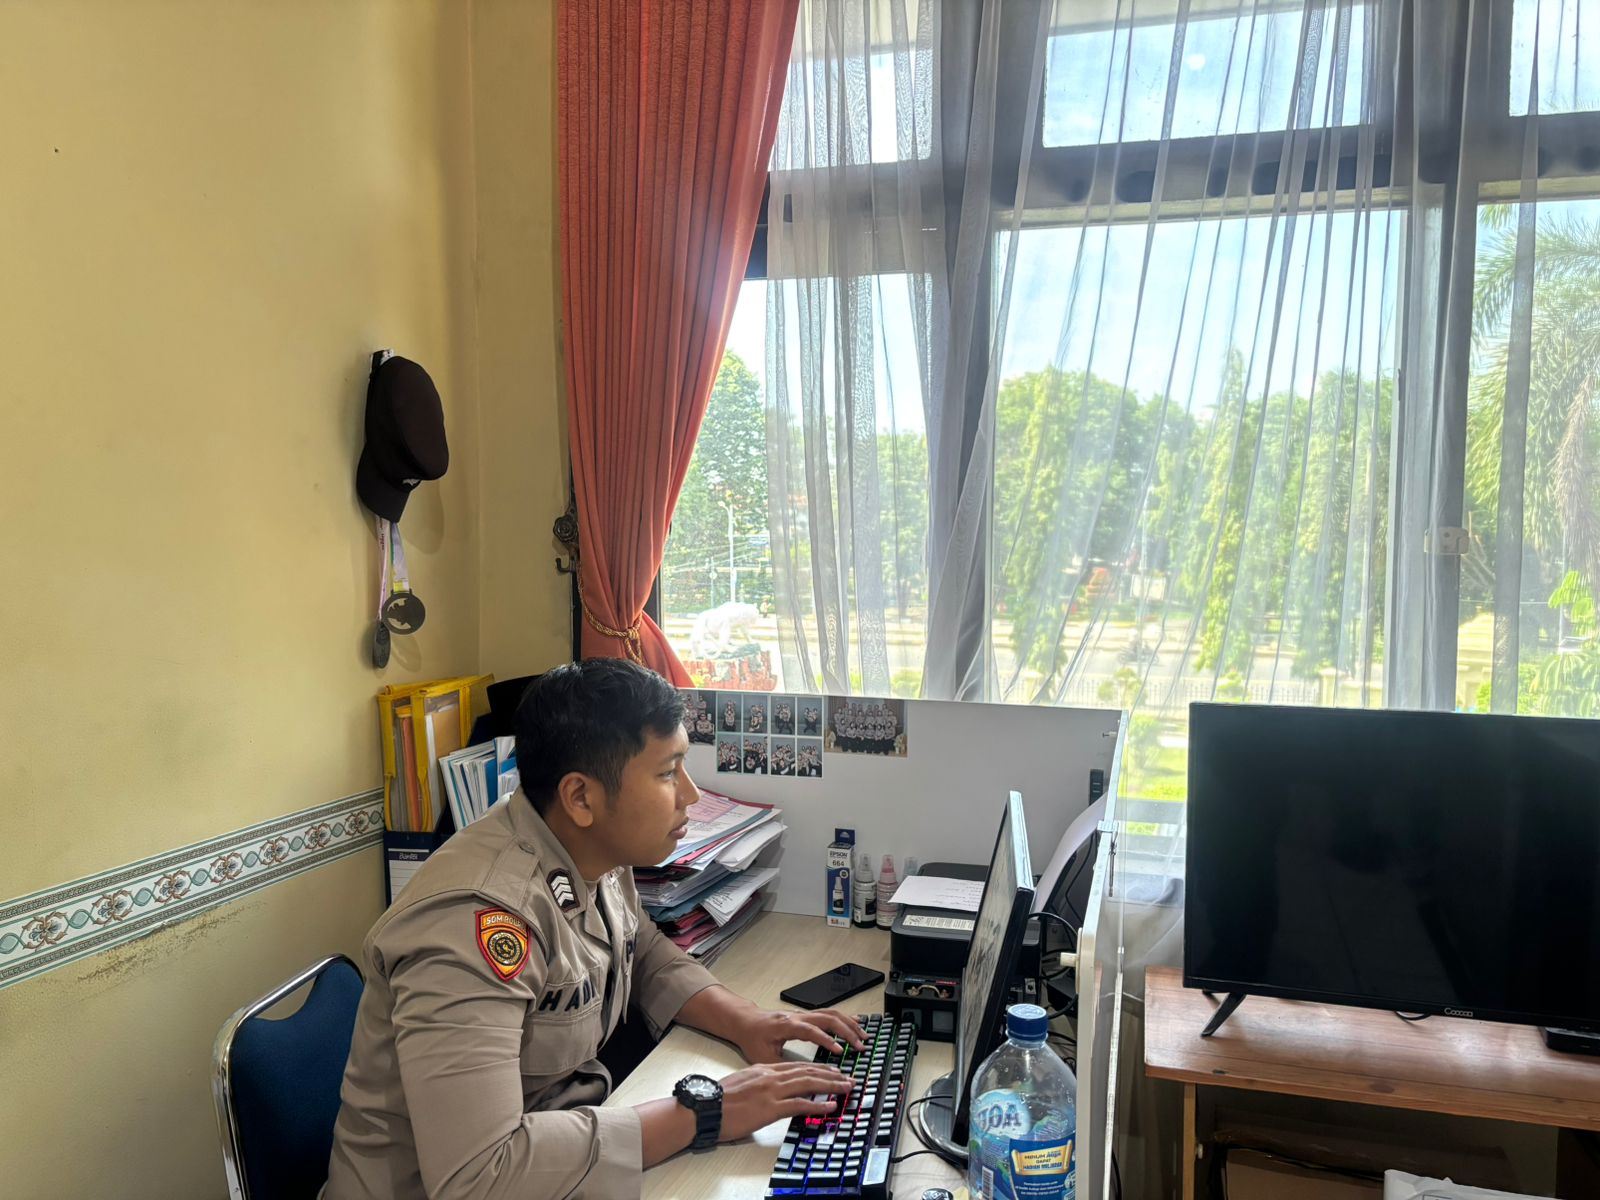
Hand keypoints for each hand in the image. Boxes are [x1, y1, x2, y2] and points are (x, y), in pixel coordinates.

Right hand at [717, 1061, 852, 1141]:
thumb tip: (766, 1092)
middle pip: (807, 1071)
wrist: (703, 1107)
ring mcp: (771, 1091)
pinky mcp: (770, 1108)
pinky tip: (831, 1106)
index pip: (796, 1066)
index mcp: (763, 1070)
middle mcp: (770, 1076)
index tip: (831, 1069)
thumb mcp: (740, 1083)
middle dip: (830, 1074)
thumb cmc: (716, 1099)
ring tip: (846, 1086)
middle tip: (846, 1076)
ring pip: (808, 1084)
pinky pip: (800, 1104)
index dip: (817, 1067)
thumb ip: (756, 1083)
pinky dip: (818, 1105)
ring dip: (831, 1085)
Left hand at [730, 1007, 865, 1064]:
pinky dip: (844, 1018)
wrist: (745, 1022)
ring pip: (831, 1014)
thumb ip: (781, 1066)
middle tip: (860, 1046)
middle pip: (827, 1018)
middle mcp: (797, 1017)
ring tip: (863, 1035)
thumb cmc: (752, 1038)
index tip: (839, 1051)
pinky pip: (829, 1013)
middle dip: (846, 1031)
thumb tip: (799, 1079)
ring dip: (849, 1024)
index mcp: (787, 1026)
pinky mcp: (806, 1016)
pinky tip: (855, 1024)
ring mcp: (803, 1015)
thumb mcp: (761, 1056)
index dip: (826, 1040)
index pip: (811, 1030)